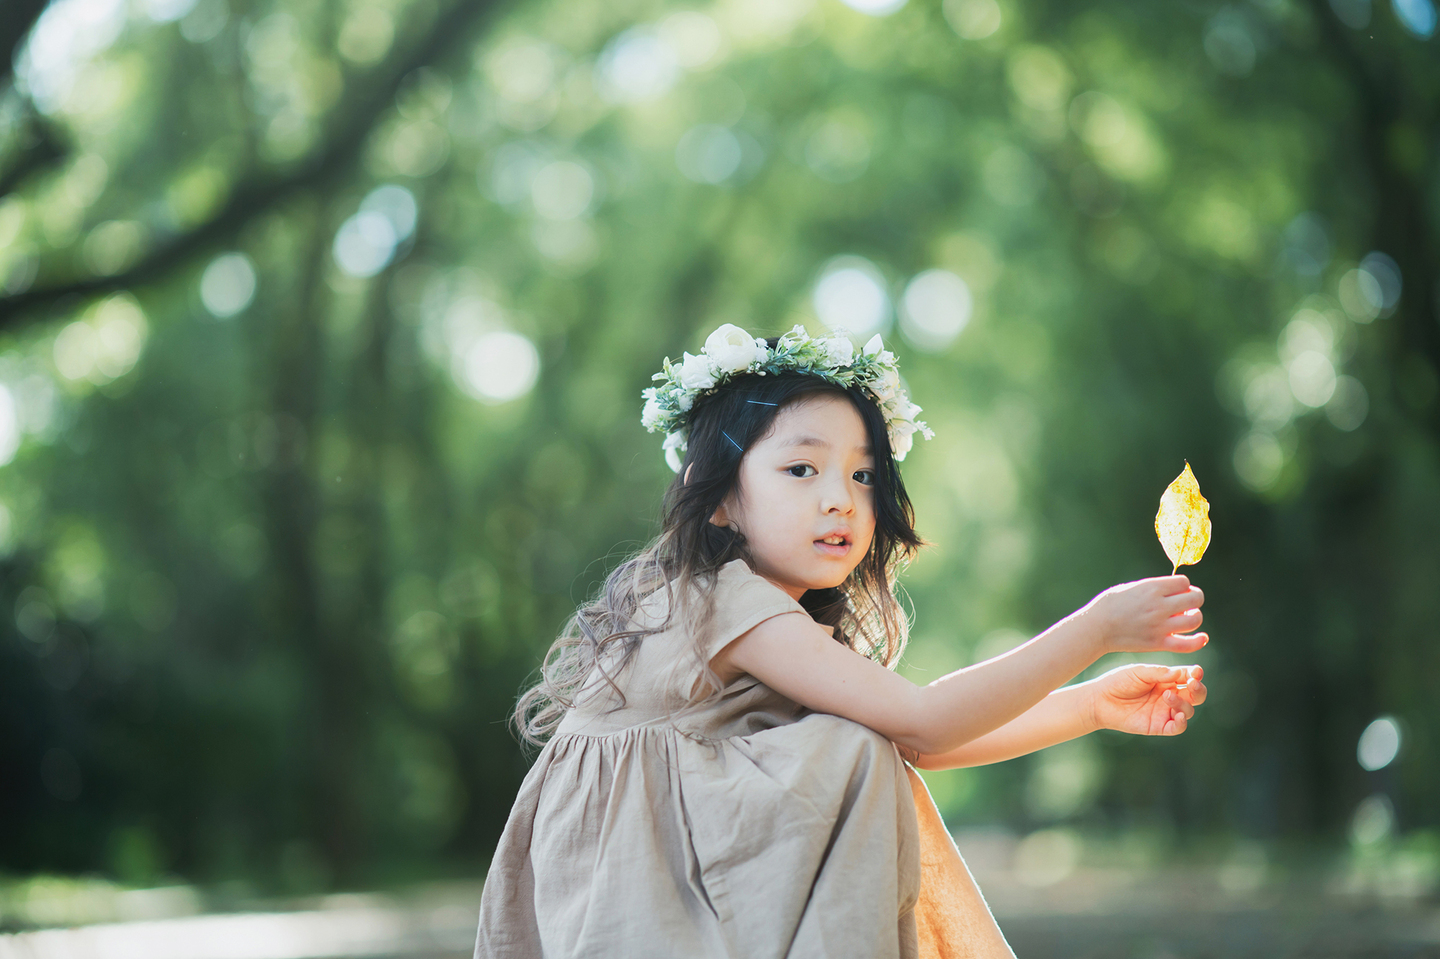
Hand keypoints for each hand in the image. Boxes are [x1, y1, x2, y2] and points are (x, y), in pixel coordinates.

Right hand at [1085, 575, 1206, 653]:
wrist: (1097, 627)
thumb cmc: (1111, 604)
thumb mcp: (1132, 587)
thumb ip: (1155, 587)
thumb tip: (1176, 590)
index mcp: (1152, 588)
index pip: (1184, 582)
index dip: (1184, 585)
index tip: (1177, 591)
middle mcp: (1159, 606)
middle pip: (1195, 598)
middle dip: (1194, 599)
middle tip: (1186, 603)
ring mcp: (1159, 626)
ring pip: (1195, 620)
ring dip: (1195, 617)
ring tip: (1187, 617)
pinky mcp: (1158, 643)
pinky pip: (1187, 644)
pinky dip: (1199, 641)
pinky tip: (1202, 637)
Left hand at [1088, 664, 1205, 735]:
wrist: (1100, 699)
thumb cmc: (1119, 682)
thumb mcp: (1139, 672)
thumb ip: (1159, 673)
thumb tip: (1181, 673)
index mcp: (1167, 680)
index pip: (1188, 677)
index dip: (1196, 674)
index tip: (1196, 672)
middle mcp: (1170, 695)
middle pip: (1195, 695)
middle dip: (1199, 689)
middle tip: (1192, 683)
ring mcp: (1165, 711)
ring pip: (1188, 710)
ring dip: (1183, 703)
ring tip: (1167, 695)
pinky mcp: (1158, 726)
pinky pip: (1178, 727)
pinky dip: (1182, 723)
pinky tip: (1178, 716)